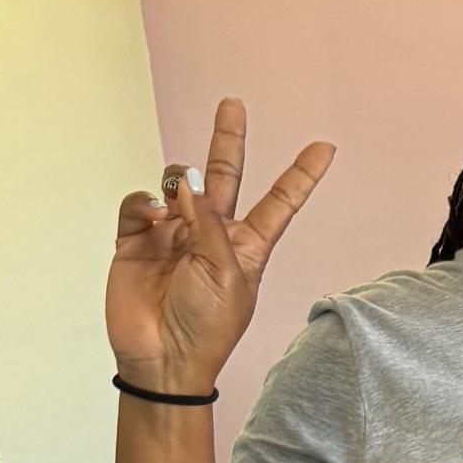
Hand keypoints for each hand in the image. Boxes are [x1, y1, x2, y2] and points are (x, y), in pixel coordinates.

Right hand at [108, 98, 333, 394]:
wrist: (163, 358)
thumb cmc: (207, 325)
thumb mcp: (227, 273)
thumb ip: (208, 222)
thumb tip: (184, 181)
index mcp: (248, 245)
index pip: (281, 201)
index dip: (301, 174)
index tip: (325, 146)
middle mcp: (212, 234)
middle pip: (224, 177)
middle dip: (228, 141)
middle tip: (233, 104)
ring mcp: (173, 234)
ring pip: (176, 184)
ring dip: (178, 182)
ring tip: (176, 202)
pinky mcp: (136, 240)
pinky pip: (138, 203)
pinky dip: (144, 202)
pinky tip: (152, 215)